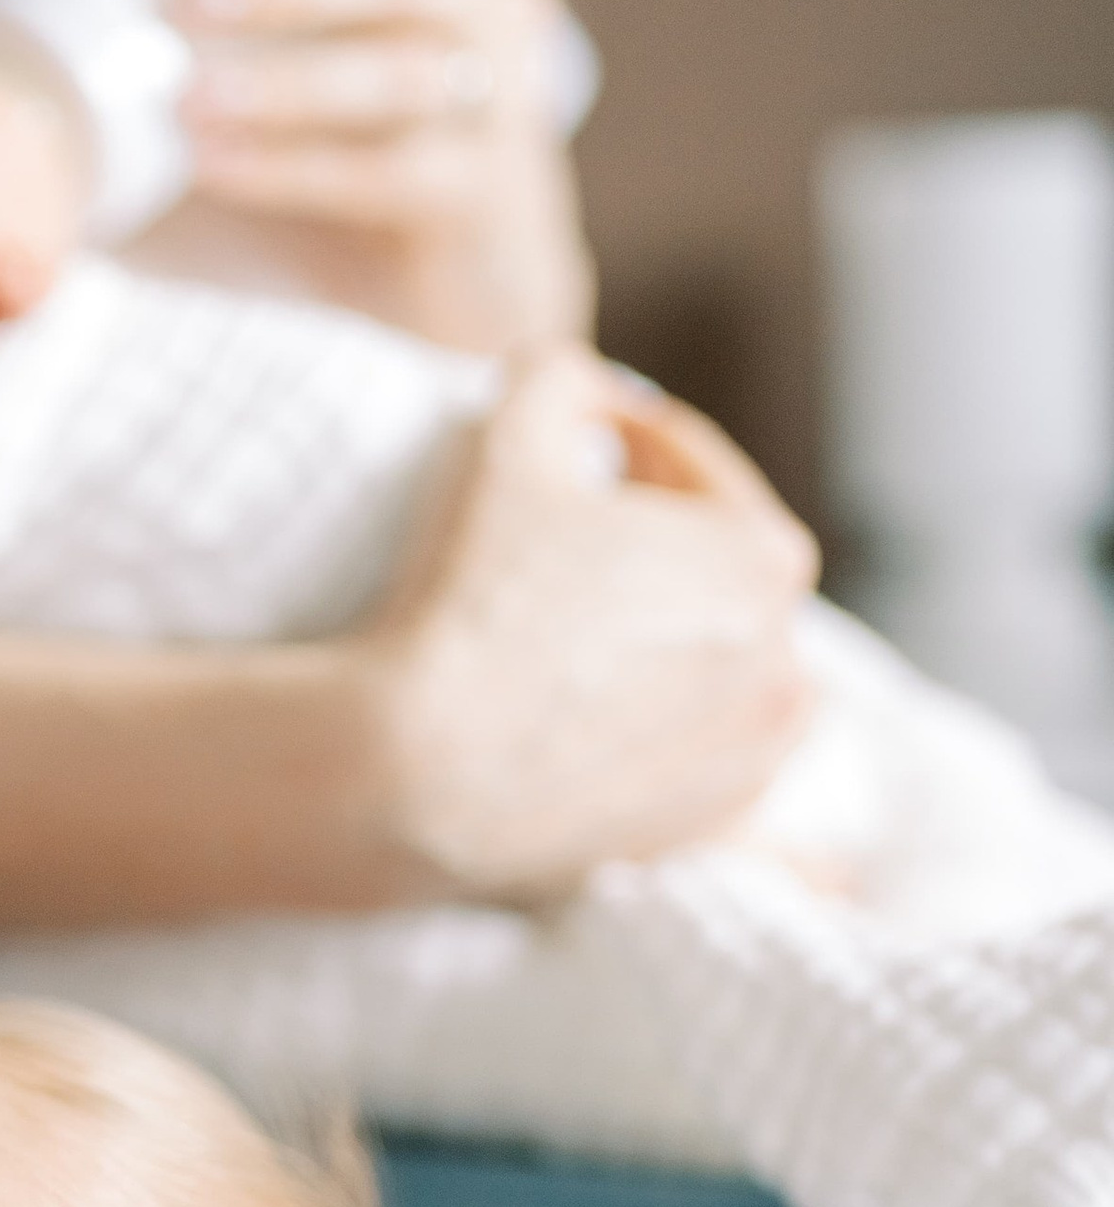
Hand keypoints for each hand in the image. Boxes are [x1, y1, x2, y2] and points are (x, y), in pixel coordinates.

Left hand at [165, 0, 592, 354]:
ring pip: (400, 74)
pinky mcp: (486, 195)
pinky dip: (293, 166)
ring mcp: (501, 108)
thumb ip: (226, 60)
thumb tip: (62, 60)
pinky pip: (388, 172)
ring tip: (186, 97)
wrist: (474, 297)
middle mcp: (488, 22)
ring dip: (284, 81)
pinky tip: (215, 165)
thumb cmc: (362, 179)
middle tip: (180, 2)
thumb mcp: (307, 101)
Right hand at [364, 350, 820, 900]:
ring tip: (587, 622)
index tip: (569, 428)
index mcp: (763, 557)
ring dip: (673, 633)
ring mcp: (753, 759)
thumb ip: (556, 375)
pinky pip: (701, 759)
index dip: (622, 432)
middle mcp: (787, 663)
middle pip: (715, 569)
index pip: (694, 467)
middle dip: (653, 538)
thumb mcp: (503, 439)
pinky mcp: (706, 830)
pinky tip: (607, 709)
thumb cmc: (468, 598)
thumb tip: (577, 382)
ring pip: (721, 665)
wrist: (418, 775)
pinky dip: (670, 728)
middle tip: (566, 526)